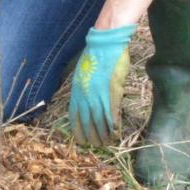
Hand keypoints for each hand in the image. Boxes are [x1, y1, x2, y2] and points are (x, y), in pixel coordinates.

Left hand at [69, 24, 136, 145]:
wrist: (105, 44)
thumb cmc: (96, 58)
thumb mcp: (83, 75)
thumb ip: (84, 89)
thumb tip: (86, 102)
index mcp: (77, 90)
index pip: (74, 115)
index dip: (78, 129)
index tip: (81, 140)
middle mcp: (85, 95)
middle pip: (87, 121)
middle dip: (91, 135)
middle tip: (95, 146)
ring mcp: (98, 94)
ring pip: (99, 120)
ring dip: (103, 133)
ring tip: (105, 143)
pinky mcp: (112, 91)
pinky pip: (112, 112)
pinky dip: (113, 123)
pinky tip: (115, 132)